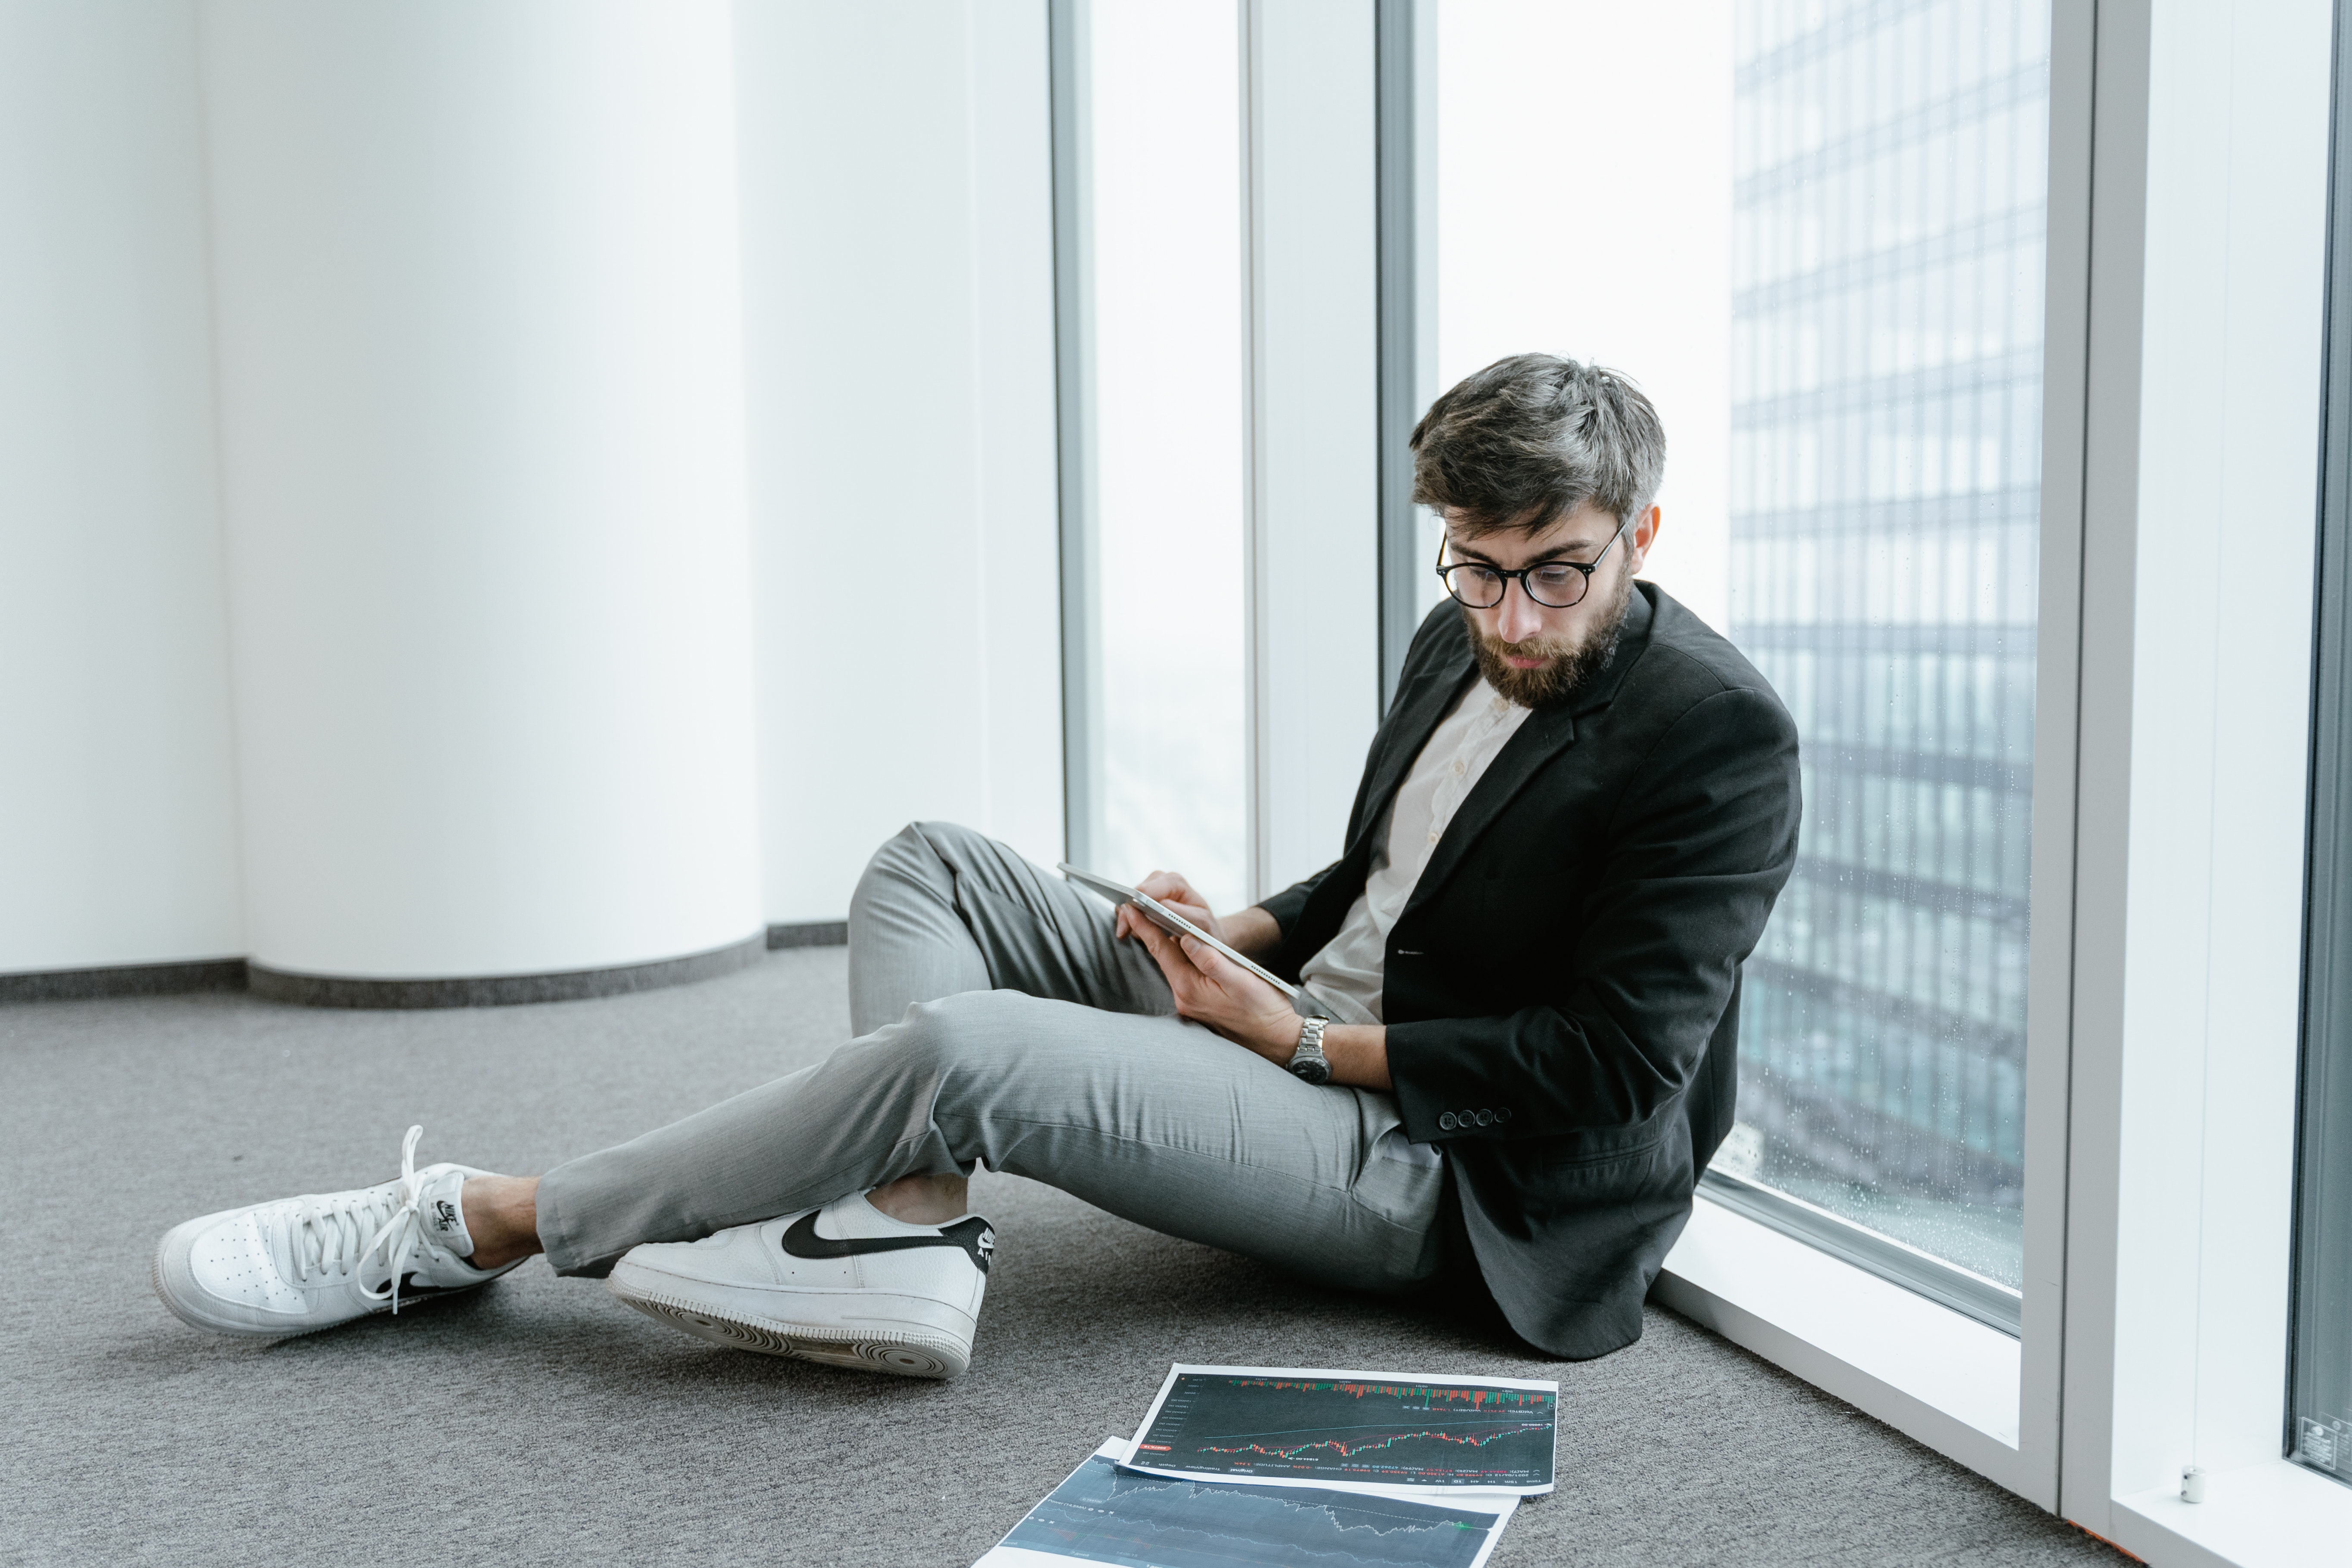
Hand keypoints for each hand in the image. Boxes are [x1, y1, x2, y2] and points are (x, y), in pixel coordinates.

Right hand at [1111, 869, 1221, 946]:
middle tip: (1122, 932)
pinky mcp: (1145, 900)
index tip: (1129, 918)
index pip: (1148, 889)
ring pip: (1129, 899)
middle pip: (1135, 892)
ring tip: (1123, 933)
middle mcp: (1161, 880)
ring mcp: (1152, 889)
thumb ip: (1181, 914)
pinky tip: (1125, 931)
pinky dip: (1127, 918)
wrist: (1204, 932)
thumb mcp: (1200, 923)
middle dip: (1128, 912)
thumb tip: (1159, 905)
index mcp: (1175, 882)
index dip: (1135, 902)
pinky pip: (1129, 906)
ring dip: (1126, 916)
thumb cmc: (1204, 927)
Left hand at [1124, 916, 1301, 1063]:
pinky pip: (1182, 974)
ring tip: (1151, 919)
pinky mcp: (1198, 1004)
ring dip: (1162, 943)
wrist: (1276, 1040)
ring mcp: (1190, 1002)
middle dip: (1148, 932)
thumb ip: (1211, 959)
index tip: (1130, 906)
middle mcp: (1184, 996)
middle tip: (1134, 906)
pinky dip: (1176, 956)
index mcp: (1190, 988)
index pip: (1161, 950)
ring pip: (1171, 965)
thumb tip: (1186, 938)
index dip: (1145, 926)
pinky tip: (1178, 945)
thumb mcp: (1241, 980)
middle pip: (1161, 957)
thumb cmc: (1264, 1011)